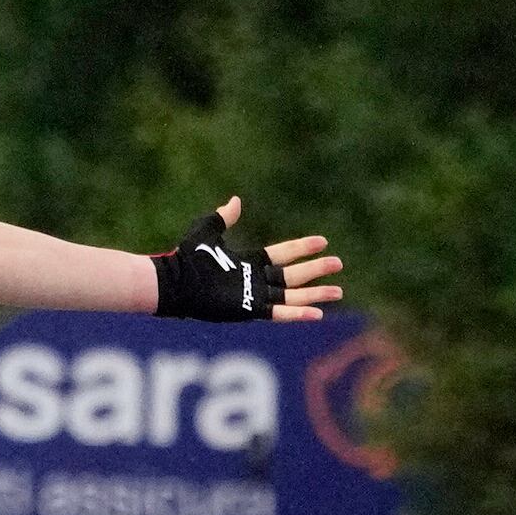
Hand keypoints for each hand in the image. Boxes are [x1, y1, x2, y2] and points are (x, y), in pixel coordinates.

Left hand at [153, 197, 343, 323]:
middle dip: (316, 270)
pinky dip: (299, 313)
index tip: (322, 241)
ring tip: (338, 291)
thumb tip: (235, 201)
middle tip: (338, 264)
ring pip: (293, 295)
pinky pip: (280, 313)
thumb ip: (223, 217)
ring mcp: (254, 296)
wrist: (177, 283)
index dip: (302, 248)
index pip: (283, 254)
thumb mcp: (207, 231)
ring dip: (316, 293)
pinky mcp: (250, 310)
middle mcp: (255, 280)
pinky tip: (318, 314)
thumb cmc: (188, 258)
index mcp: (248, 261)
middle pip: (293, 275)